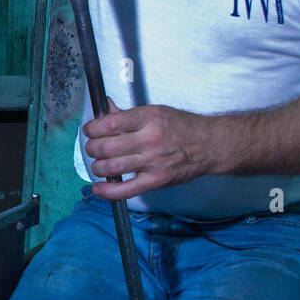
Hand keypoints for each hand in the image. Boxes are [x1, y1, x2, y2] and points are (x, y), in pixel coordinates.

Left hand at [83, 98, 212, 199]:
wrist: (209, 145)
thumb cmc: (180, 127)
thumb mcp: (154, 112)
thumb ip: (126, 114)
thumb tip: (103, 107)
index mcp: (148, 118)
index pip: (110, 123)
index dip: (93, 128)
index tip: (90, 130)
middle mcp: (150, 139)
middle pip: (106, 147)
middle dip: (92, 148)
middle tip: (93, 147)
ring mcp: (153, 162)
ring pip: (112, 167)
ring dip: (97, 166)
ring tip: (99, 163)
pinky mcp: (156, 180)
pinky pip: (126, 189)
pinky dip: (107, 191)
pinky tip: (97, 188)